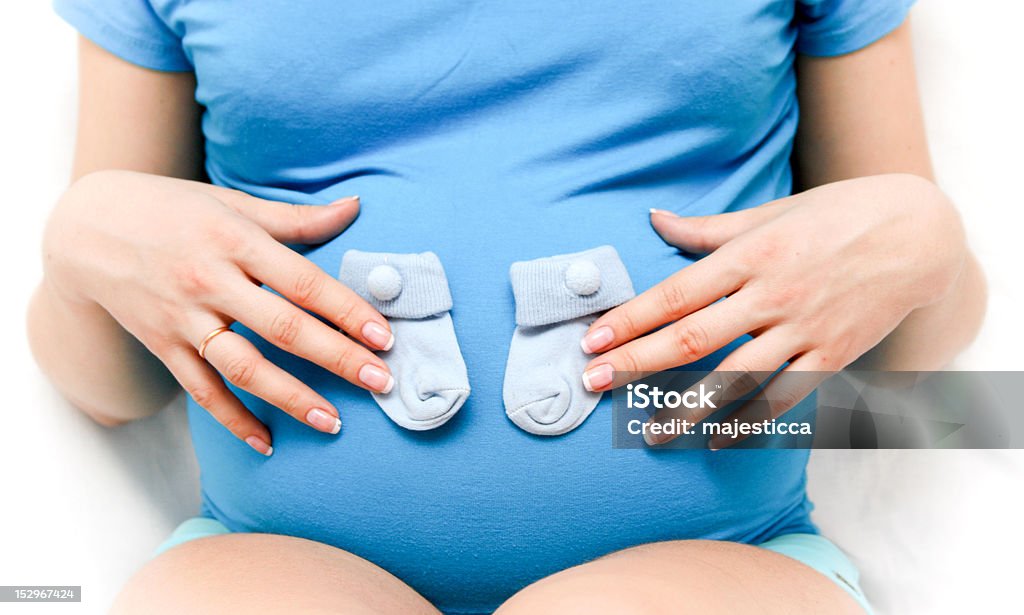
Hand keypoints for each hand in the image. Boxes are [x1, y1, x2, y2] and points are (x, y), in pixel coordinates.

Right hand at [44, 170, 394, 454]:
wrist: (86, 228)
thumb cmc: (172, 209)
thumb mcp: (232, 204)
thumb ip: (296, 217)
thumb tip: (356, 207)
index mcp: (235, 241)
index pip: (304, 282)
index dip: (347, 310)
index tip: (383, 336)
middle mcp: (210, 282)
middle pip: (282, 328)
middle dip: (337, 358)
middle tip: (381, 381)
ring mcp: (183, 319)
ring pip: (243, 368)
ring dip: (290, 398)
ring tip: (333, 421)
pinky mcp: (163, 346)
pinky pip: (201, 391)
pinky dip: (232, 420)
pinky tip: (266, 443)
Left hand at [579, 174, 965, 446]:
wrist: (917, 233)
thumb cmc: (834, 216)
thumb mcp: (768, 213)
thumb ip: (706, 229)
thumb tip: (653, 217)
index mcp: (749, 255)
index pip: (675, 293)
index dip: (630, 319)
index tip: (592, 340)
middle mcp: (771, 294)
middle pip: (692, 338)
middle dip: (637, 364)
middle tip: (594, 383)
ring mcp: (803, 328)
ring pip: (735, 378)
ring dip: (687, 407)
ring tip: (649, 430)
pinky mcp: (833, 355)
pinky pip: (785, 397)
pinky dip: (751, 421)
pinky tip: (718, 440)